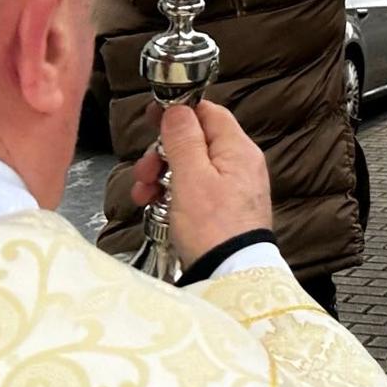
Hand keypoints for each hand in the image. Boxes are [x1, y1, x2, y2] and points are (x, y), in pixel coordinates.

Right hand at [129, 101, 272, 266]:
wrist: (230, 276)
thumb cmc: (213, 228)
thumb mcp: (191, 177)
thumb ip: (183, 139)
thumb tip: (177, 109)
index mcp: (238, 149)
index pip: (208, 112)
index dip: (178, 113)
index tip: (153, 119)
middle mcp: (240, 164)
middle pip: (196, 141)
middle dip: (162, 153)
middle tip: (146, 171)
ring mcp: (234, 187)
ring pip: (192, 166)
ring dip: (162, 175)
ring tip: (145, 193)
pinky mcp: (226, 209)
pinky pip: (196, 189)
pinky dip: (174, 193)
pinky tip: (156, 205)